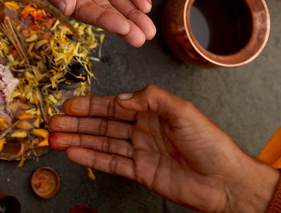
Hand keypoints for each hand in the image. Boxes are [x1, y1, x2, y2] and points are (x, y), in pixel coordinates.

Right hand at [48, 86, 280, 212]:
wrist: (227, 182)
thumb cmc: (212, 145)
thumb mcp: (183, 111)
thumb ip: (152, 99)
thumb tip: (124, 98)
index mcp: (153, 111)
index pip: (114, 106)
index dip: (91, 105)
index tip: (70, 105)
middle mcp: (144, 129)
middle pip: (103, 125)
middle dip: (77, 123)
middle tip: (54, 122)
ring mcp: (141, 151)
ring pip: (102, 143)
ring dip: (79, 140)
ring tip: (55, 139)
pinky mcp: (142, 172)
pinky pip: (111, 163)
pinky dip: (92, 158)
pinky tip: (75, 153)